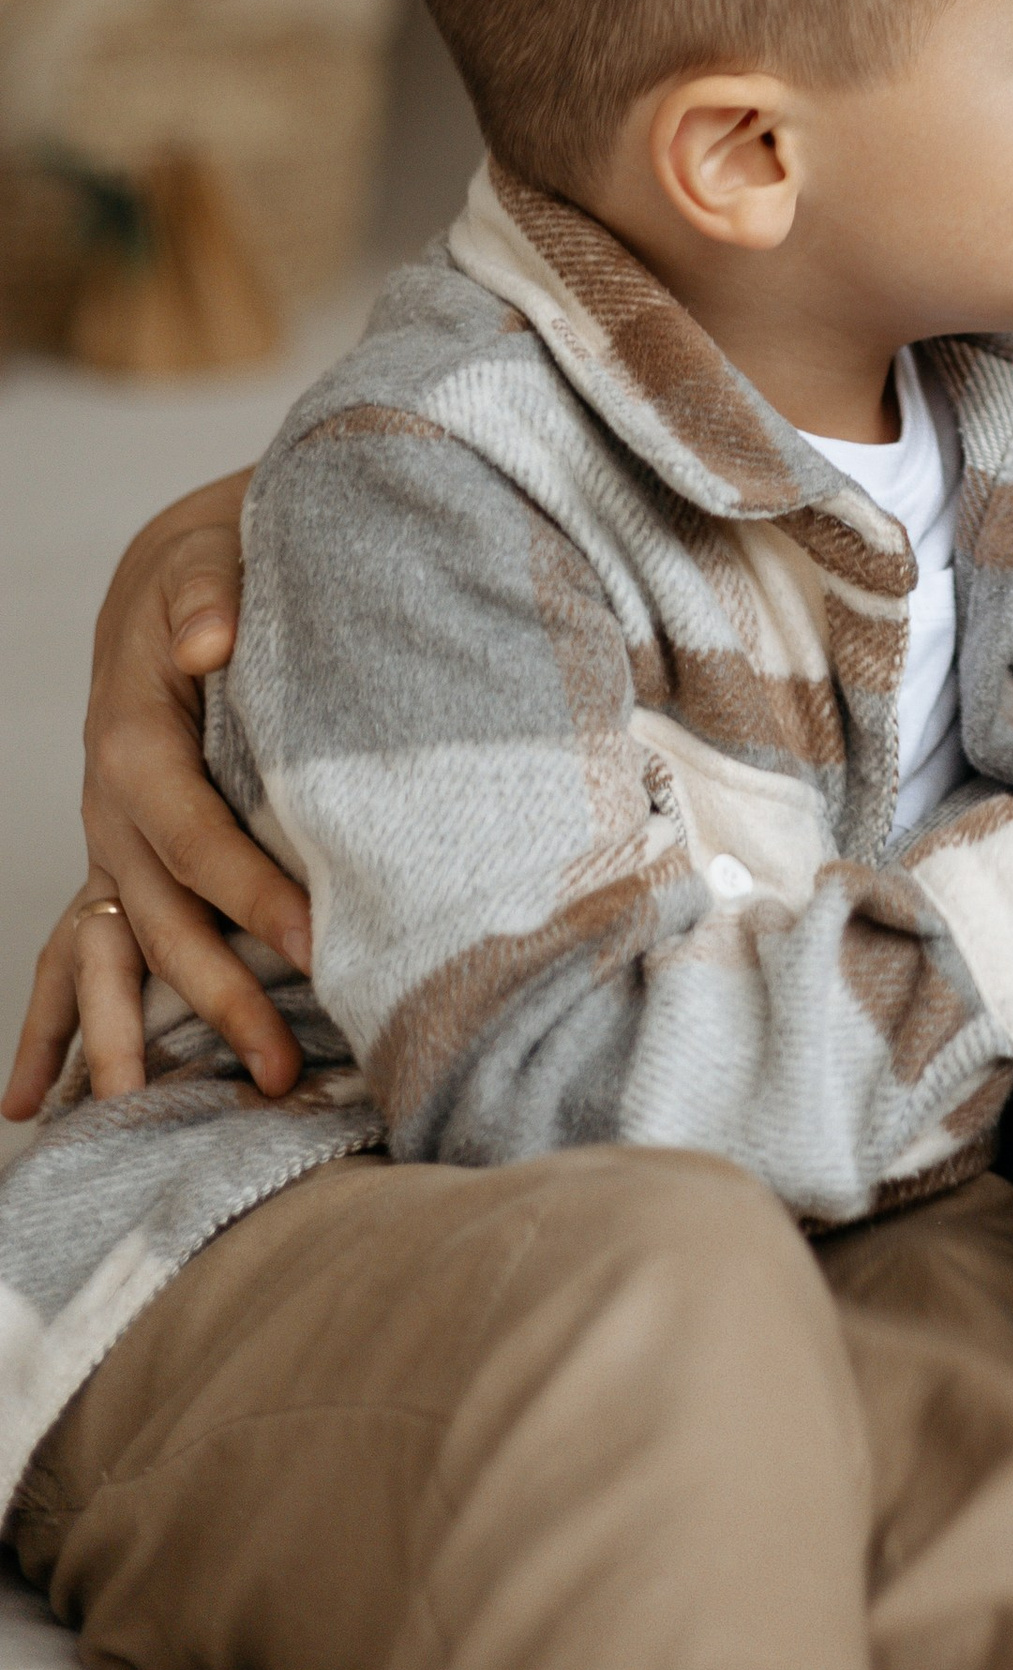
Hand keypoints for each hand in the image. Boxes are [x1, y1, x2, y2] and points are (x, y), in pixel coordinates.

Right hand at [3, 471, 311, 1117]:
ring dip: (131, 1035)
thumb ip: (207, 595)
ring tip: (153, 1110)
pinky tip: (32, 1098)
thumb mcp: (208, 559)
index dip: (256, 895)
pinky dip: (57, 1024)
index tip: (322, 947)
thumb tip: (207, 639)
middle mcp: (111, 807)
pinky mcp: (122, 861)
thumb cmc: (212, 566)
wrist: (174, 570)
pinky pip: (78, 951)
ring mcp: (110, 842)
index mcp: (133, 743)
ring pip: (113, 952)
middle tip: (284, 1069)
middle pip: (160, 920)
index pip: (198, 838)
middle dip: (219, 996)